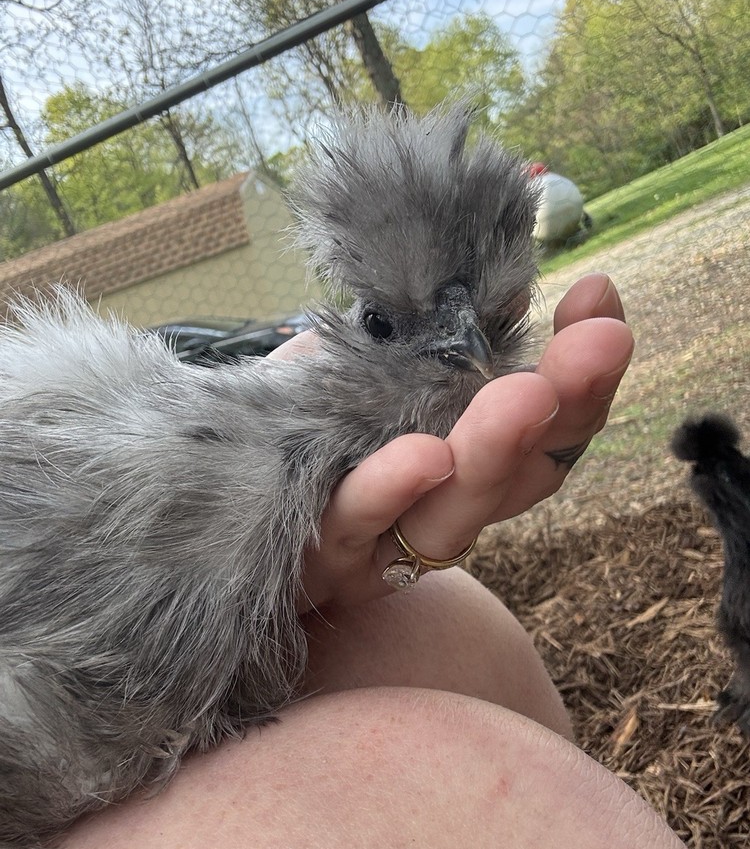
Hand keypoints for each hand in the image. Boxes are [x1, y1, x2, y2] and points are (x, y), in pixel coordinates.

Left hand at [271, 273, 632, 610]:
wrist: (205, 476)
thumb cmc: (297, 413)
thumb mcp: (365, 361)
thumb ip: (432, 338)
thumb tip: (506, 286)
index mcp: (466, 461)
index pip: (548, 431)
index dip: (584, 375)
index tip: (600, 302)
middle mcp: (441, 509)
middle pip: (522, 476)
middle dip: (566, 406)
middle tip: (598, 345)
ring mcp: (385, 546)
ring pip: (452, 513)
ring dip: (490, 452)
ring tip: (525, 395)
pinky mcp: (319, 562)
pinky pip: (354, 527)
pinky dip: (386, 490)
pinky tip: (422, 455)